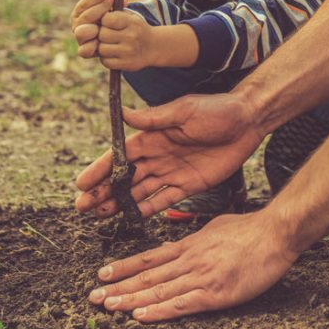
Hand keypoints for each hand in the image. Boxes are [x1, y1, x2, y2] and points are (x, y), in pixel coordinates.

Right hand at [70, 0, 112, 59]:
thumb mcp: (114, 11)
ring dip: (91, 28)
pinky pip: (83, 51)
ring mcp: (81, 39)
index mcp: (80, 14)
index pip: (83, 5)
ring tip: (101, 26)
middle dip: (98, 8)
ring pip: (80, 33)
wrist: (116, 41)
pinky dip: (90, 47)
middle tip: (111, 1)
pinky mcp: (86, 51)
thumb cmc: (113, 22)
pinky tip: (98, 43)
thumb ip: (115, 3)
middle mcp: (78, 26)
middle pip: (84, 17)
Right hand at [75, 92, 262, 217]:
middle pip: (125, 177)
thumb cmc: (217, 110)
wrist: (247, 121)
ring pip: (139, 191)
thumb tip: (122, 113)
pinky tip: (129, 218)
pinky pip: (163, 200)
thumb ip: (154, 118)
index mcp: (153, 136)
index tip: (81, 183)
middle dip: (103, 191)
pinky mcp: (188, 185)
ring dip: (119, 202)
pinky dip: (146, 209)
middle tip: (82, 207)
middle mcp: (158, 155)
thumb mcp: (184, 110)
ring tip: (98, 215)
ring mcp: (172, 171)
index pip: (120, 155)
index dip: (100, 169)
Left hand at [88, 210, 298, 321]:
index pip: (149, 258)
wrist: (275, 233)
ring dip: (130, 300)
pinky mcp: (215, 293)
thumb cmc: (250, 230)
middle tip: (93, 297)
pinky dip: (159, 311)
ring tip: (108, 306)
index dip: (124, 267)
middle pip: (147, 277)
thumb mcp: (215, 228)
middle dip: (118, 287)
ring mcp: (201, 276)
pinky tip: (141, 316)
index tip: (102, 274)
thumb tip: (178, 246)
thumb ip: (195, 240)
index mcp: (190, 245)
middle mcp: (189, 260)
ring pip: (158, 291)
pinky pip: (181, 304)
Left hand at [92, 10, 154, 71]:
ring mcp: (129, 51)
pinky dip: (106, 58)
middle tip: (109, 35)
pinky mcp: (127, 64)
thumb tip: (101, 4)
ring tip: (111, 45)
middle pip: (102, 34)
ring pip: (102, 49)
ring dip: (103, 47)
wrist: (153, 46)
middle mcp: (131, 36)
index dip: (104, 21)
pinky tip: (113, 54)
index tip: (108, 23)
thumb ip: (114, 12)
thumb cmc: (135, 29)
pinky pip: (106, 61)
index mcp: (131, 22)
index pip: (106, 19)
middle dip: (102, 34)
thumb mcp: (130, 16)